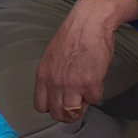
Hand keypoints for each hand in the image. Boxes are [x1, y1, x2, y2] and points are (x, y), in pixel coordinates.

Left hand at [34, 0, 118, 120]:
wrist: (89, 22)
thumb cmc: (73, 36)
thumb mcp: (52, 57)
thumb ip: (52, 75)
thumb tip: (57, 91)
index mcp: (43, 75)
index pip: (41, 106)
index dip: (52, 108)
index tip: (60, 105)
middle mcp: (55, 82)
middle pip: (58, 113)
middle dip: (68, 114)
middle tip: (76, 107)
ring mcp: (72, 84)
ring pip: (74, 112)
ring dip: (81, 108)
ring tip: (85, 98)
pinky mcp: (90, 82)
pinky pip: (94, 100)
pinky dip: (96, 95)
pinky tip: (96, 83)